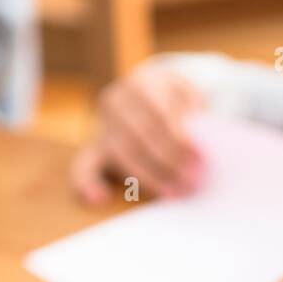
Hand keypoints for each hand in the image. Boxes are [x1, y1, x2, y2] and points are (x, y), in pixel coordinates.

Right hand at [71, 63, 204, 204]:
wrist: (152, 97)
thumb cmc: (177, 101)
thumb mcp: (191, 94)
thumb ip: (194, 111)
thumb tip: (198, 134)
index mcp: (142, 84)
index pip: (157, 113)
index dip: (177, 137)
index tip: (197, 157)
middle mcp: (116, 102)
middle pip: (140, 135)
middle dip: (167, 162)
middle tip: (191, 180)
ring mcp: (103, 125)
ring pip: (122, 154)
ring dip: (150, 177)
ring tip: (174, 192)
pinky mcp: (96, 148)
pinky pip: (84, 166)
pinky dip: (87, 183)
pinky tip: (100, 198)